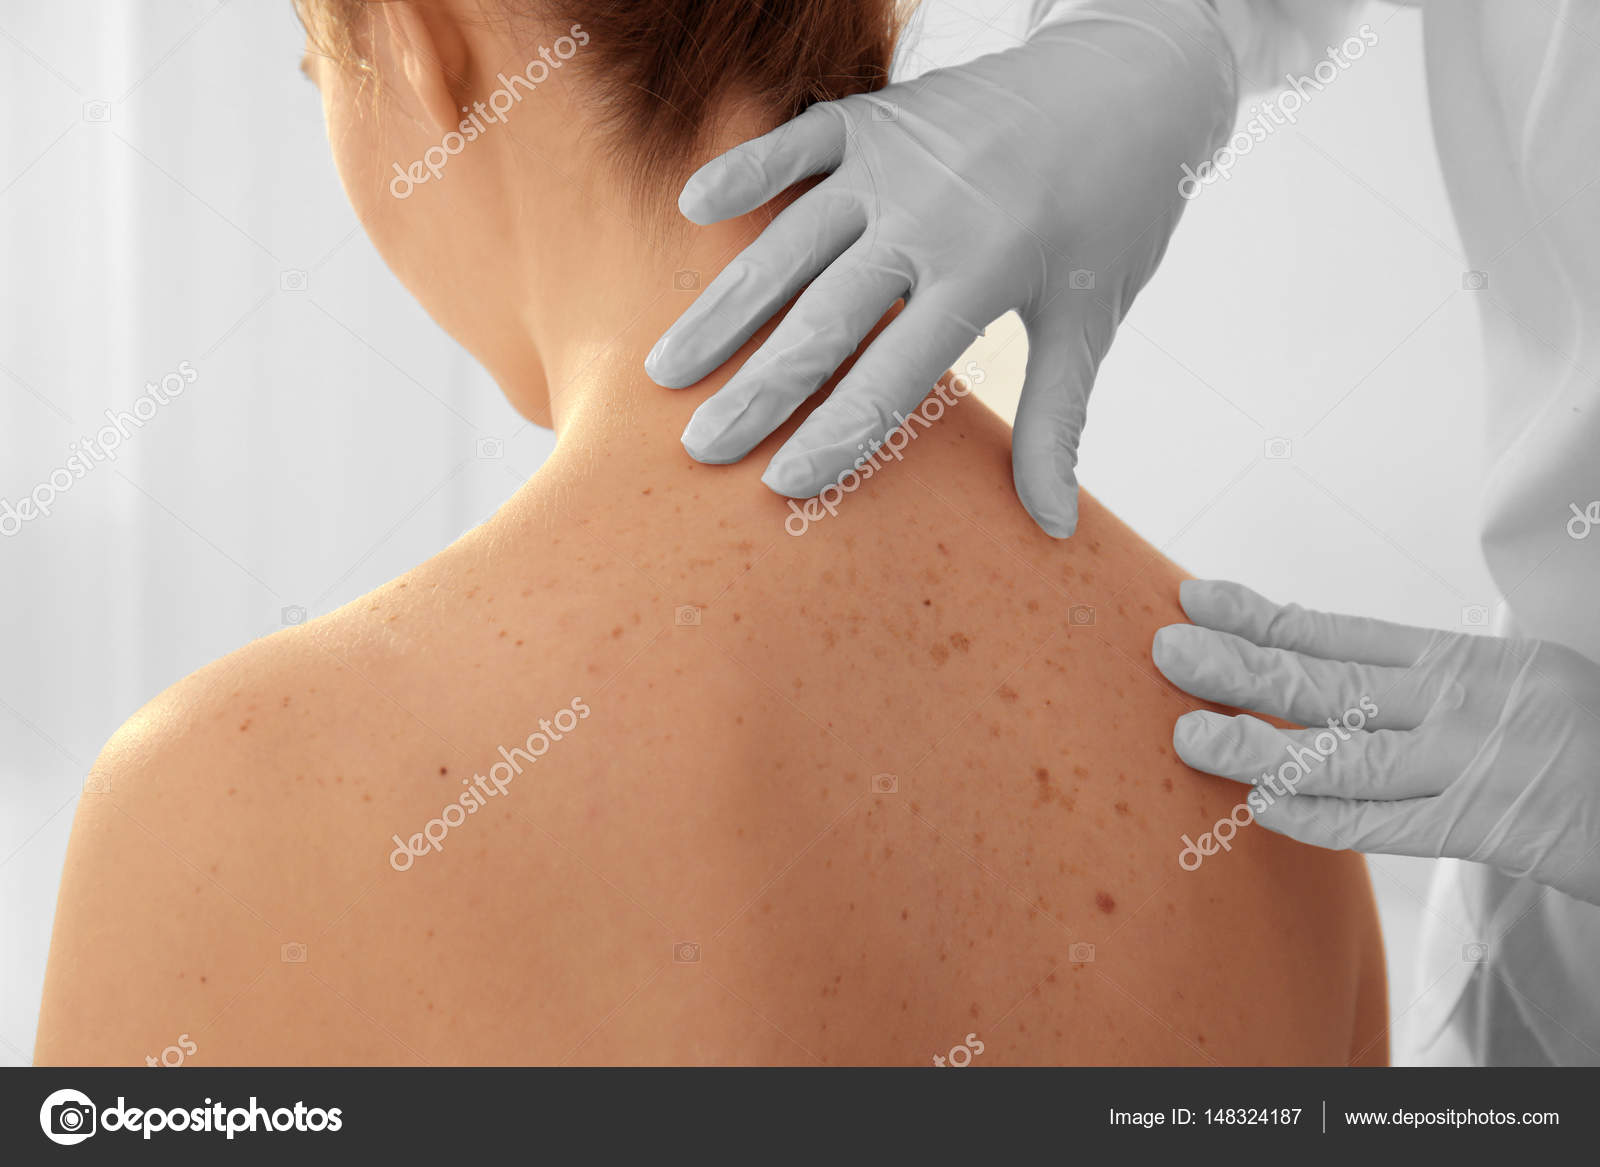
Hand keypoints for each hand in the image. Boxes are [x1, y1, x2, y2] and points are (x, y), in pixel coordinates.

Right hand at [647, 1, 1236, 536]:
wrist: (1132, 80)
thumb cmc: (1113, 212)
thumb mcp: (1092, 320)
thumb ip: (1055, 423)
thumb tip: (1052, 530)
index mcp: (987, 270)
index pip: (893, 375)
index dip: (835, 435)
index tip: (780, 486)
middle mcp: (930, 213)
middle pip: (823, 318)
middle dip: (756, 390)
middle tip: (698, 447)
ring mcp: (895, 159)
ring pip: (789, 244)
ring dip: (724, 308)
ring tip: (666, 369)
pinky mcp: (875, 114)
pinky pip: (795, 144)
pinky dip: (742, 171)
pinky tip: (688, 210)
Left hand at [1152, 580, 1599, 905]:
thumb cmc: (1587, 744)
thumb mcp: (1514, 686)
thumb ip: (1427, 685)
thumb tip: (1332, 681)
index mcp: (1466, 659)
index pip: (1340, 634)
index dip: (1262, 617)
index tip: (1197, 597)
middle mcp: (1463, 700)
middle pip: (1329, 682)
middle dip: (1241, 666)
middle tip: (1168, 651)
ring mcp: (1474, 762)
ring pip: (1345, 752)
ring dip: (1261, 745)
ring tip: (1191, 734)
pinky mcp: (1490, 825)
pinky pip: (1388, 824)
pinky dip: (1322, 816)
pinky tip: (1263, 806)